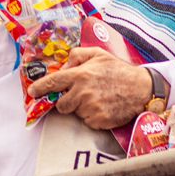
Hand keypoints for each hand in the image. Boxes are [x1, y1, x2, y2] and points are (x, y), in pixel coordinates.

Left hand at [28, 47, 154, 129]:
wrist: (142, 89)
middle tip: (79, 95)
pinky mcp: (98, 121)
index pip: (53, 83)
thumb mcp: (99, 54)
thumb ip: (78, 55)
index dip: (40, 88)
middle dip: (66, 101)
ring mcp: (90, 108)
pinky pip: (87, 121)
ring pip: (75, 113)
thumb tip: (64, 65)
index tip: (32, 92)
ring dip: (81, 108)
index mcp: (80, 75)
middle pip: (61, 104)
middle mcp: (82, 92)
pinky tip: (104, 106)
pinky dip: (92, 116)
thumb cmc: (119, 70)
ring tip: (97, 98)